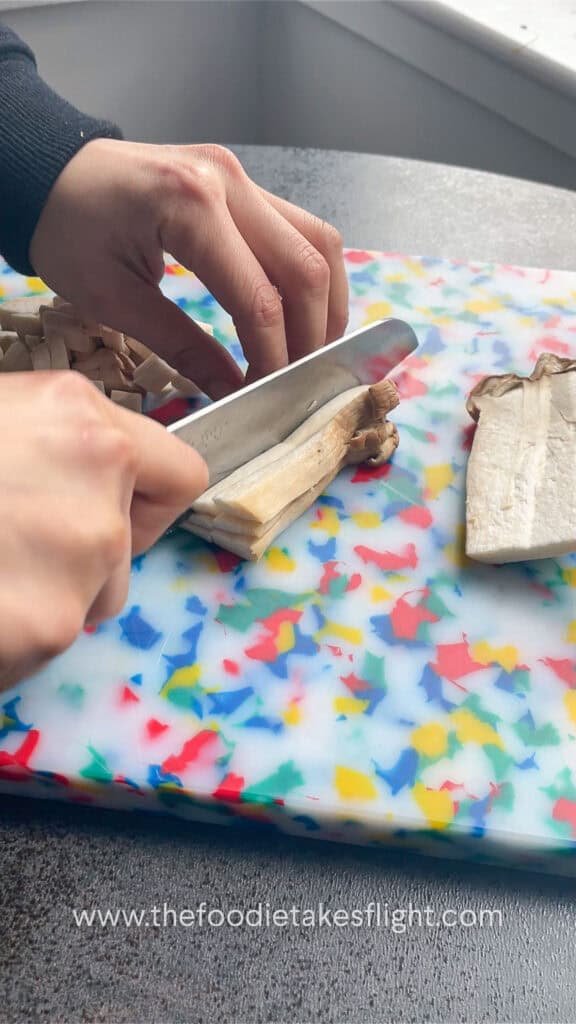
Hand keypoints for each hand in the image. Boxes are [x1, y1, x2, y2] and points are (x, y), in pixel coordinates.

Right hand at [0, 372, 206, 690]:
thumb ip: (52, 444)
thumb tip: (99, 474)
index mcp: (82, 419)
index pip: (180, 474)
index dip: (144, 497)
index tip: (115, 508)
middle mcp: (100, 483)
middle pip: (129, 547)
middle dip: (81, 554)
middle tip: (6, 544)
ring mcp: (81, 558)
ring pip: (91, 599)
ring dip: (47, 596)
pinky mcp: (49, 626)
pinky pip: (48, 640)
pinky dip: (13, 636)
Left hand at [29, 141, 348, 398]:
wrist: (47, 171)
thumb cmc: (66, 231)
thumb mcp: (114, 300)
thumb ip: (182, 346)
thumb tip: (233, 390)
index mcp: (191, 207)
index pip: (259, 299)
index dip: (273, 357)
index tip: (268, 394)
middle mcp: (229, 182)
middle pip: (307, 269)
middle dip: (312, 335)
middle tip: (299, 381)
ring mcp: (240, 176)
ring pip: (320, 242)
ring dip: (326, 302)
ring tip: (311, 349)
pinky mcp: (241, 183)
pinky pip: (299, 229)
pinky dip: (310, 276)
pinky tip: (300, 312)